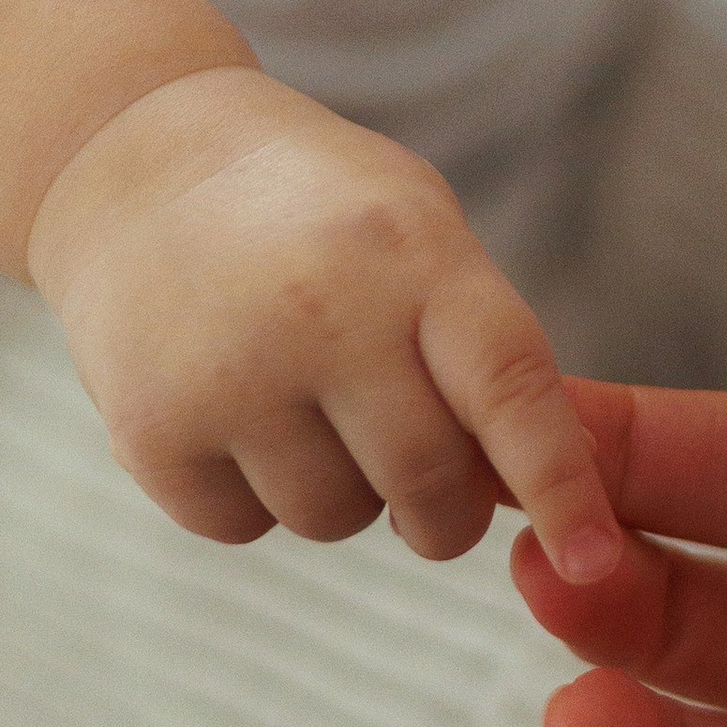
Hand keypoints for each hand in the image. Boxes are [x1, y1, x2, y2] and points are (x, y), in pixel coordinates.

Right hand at [26, 67, 620, 576]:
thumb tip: (549, 494)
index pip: (509, 388)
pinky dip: (247, 494)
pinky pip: (242, 527)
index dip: (561, 485)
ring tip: (300, 400)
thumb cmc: (317, 215)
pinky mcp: (149, 428)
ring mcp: (228, 374)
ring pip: (335, 519)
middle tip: (421, 476)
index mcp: (413, 254)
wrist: (131, 164)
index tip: (595, 562)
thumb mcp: (417, 226)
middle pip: (428, 486)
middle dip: (442, 509)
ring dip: (338, 493)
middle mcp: (322, 314)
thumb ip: (481, 347)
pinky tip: (228, 410)